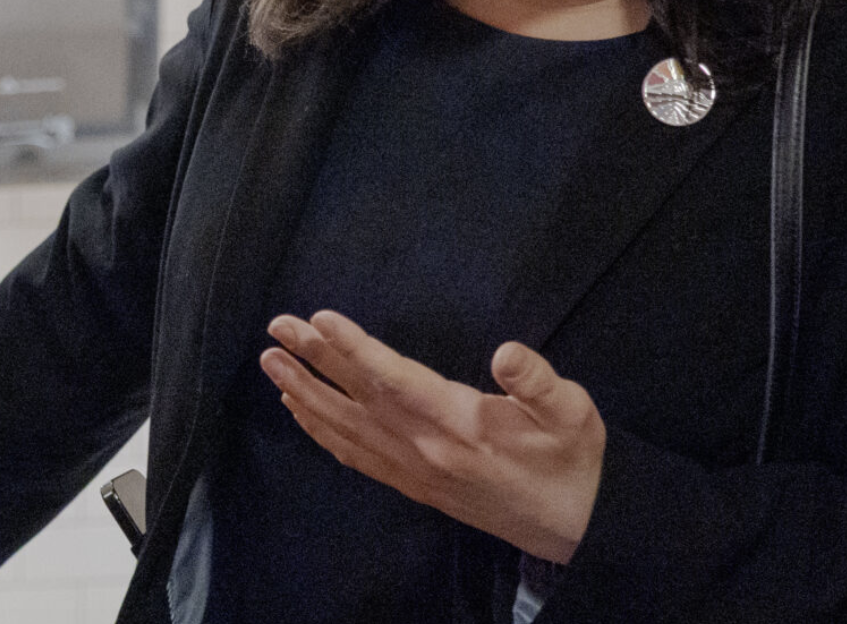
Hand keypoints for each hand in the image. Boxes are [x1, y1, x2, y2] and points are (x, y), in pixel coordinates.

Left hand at [260, 311, 605, 563]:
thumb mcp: (572, 412)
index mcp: (462, 425)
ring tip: (272, 362)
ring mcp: (415, 470)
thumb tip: (507, 354)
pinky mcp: (413, 484)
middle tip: (277, 326)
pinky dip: (322, 432)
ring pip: (346, 428)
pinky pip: (355, 456)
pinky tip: (301, 410)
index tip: (318, 319)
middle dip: (314, 360)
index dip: (353, 348)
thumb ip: (539, 383)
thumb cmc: (572, 459)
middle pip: (358, 398)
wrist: (574, 526)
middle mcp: (427, 449)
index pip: (395, 379)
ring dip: (305, 393)